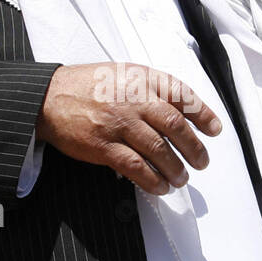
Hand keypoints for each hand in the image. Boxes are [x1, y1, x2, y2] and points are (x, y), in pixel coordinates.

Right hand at [36, 63, 221, 195]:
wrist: (47, 97)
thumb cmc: (86, 85)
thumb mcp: (122, 73)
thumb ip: (150, 88)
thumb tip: (180, 112)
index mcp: (141, 78)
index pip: (182, 95)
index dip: (203, 114)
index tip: (214, 130)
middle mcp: (133, 99)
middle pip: (175, 126)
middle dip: (194, 148)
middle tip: (201, 162)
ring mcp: (118, 123)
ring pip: (159, 149)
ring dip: (175, 169)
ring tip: (181, 178)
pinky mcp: (103, 146)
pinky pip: (136, 167)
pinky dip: (151, 180)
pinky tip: (159, 187)